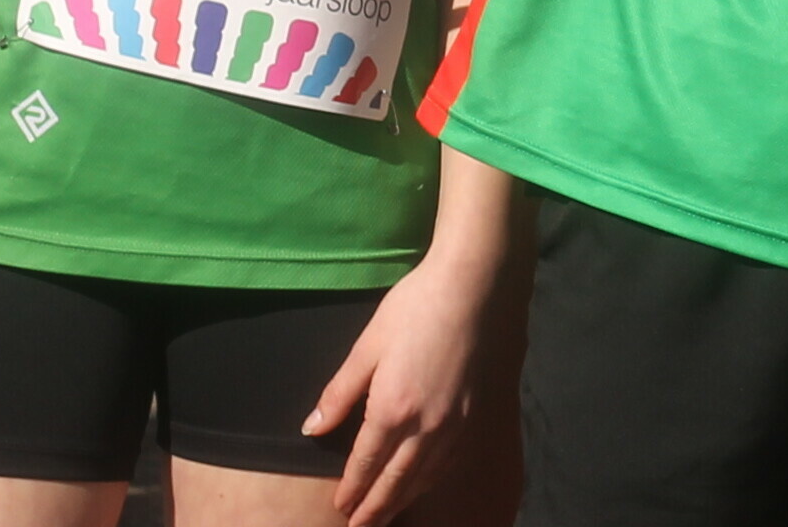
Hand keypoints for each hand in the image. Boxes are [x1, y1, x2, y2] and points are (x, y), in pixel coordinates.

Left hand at [305, 246, 488, 524]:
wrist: (476, 284)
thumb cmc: (416, 307)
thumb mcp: (368, 346)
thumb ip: (339, 393)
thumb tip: (311, 429)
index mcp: (393, 409)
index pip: (366, 464)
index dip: (351, 491)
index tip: (339, 509)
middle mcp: (427, 425)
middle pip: (396, 481)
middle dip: (374, 509)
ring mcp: (456, 421)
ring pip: (425, 475)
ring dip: (403, 499)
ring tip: (387, 514)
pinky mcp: (476, 412)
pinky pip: (450, 459)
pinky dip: (432, 478)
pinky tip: (425, 480)